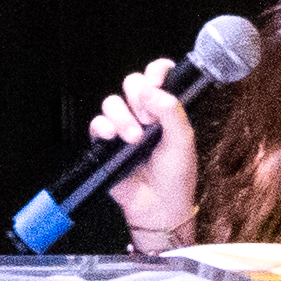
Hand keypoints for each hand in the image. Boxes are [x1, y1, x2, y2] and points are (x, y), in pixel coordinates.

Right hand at [85, 65, 202, 249]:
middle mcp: (144, 114)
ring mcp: (124, 127)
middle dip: (138, 97)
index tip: (157, 83)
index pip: (159, 75)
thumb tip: (152, 89)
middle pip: (131, 83)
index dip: (156, 72)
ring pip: (112, 102)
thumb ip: (172, 111)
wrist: (159, 208)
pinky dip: (103, 127)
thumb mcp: (183, 141)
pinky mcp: (106, 143)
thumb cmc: (176, 177)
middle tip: (150, 120)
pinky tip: (114, 138)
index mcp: (166, 109)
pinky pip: (97, 123)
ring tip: (135, 139)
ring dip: (123, 117)